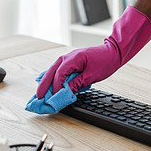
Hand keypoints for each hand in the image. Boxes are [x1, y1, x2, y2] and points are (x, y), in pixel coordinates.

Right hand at [36, 6, 150, 97]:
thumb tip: (65, 92)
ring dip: (46, 82)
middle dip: (44, 85)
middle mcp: (67, 57)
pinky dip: (52, 78)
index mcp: (73, 58)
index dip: (56, 87)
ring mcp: (68, 59)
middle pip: (51, 72)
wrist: (112, 52)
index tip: (55, 97)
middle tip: (37, 97)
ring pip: (52, 71)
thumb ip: (77, 83)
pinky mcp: (70, 63)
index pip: (59, 74)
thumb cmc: (105, 61)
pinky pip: (58, 71)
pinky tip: (46, 83)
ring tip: (39, 93)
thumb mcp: (92, 75)